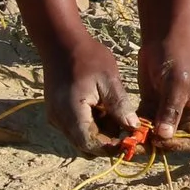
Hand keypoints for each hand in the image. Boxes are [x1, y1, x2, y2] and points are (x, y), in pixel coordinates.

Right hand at [8, 0, 135, 156]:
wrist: (60, 41)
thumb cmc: (87, 56)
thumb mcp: (109, 78)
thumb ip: (119, 105)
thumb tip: (133, 128)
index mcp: (71, 112)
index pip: (91, 145)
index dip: (111, 148)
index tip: (131, 142)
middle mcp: (60, 119)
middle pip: (85, 145)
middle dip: (108, 142)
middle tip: (129, 131)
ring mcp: (56, 117)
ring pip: (81, 138)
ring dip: (101, 134)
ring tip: (119, 116)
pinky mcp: (57, 112)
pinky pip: (76, 128)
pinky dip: (92, 125)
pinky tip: (105, 110)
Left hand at [129, 0, 189, 153]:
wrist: (165, 35)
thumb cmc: (179, 56)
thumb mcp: (177, 84)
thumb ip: (171, 110)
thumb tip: (164, 136)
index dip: (177, 145)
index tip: (158, 140)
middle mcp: (186, 114)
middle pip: (173, 140)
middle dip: (156, 144)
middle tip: (137, 146)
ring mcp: (168, 110)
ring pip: (156, 133)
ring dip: (143, 139)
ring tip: (128, 141)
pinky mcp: (152, 104)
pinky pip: (145, 123)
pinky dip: (136, 128)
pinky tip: (124, 130)